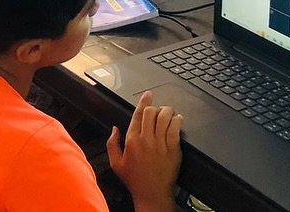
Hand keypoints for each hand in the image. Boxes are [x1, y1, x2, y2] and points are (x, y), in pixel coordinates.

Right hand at [106, 90, 182, 211]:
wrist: (152, 194)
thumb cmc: (135, 180)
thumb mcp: (115, 163)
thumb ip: (112, 144)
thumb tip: (114, 129)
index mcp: (132, 140)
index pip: (138, 114)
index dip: (144, 101)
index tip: (148, 95)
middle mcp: (146, 140)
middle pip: (151, 112)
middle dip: (155, 106)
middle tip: (157, 107)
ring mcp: (161, 144)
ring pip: (165, 117)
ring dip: (167, 111)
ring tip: (168, 112)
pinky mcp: (173, 149)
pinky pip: (176, 128)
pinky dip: (177, 120)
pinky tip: (177, 119)